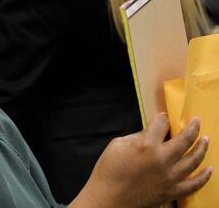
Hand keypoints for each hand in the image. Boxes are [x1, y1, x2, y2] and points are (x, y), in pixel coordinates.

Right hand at [70, 113, 212, 207]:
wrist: (108, 198)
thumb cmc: (108, 170)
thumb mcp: (118, 144)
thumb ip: (137, 137)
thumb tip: (149, 134)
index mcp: (146, 144)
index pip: (161, 124)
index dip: (162, 118)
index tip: (163, 118)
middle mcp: (162, 159)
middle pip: (185, 139)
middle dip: (193, 127)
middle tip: (196, 121)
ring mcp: (170, 177)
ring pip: (194, 160)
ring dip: (202, 148)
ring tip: (206, 140)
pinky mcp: (171, 191)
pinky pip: (194, 185)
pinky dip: (204, 177)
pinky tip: (209, 169)